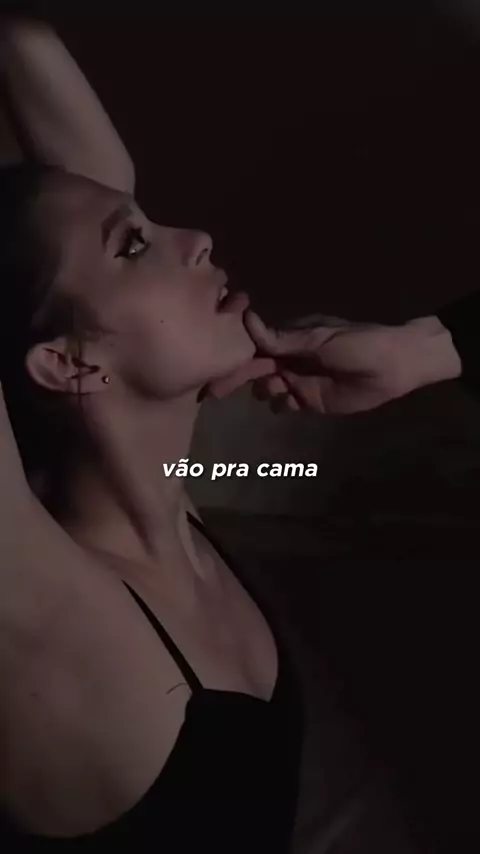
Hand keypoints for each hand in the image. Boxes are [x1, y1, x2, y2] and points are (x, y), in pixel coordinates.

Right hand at [206, 310, 460, 413]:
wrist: (394, 367)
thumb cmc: (359, 343)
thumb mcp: (319, 338)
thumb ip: (282, 338)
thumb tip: (246, 318)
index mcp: (290, 338)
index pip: (254, 346)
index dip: (233, 356)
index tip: (214, 365)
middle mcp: (290, 359)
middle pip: (254, 370)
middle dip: (237, 379)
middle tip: (216, 392)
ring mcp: (299, 381)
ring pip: (266, 389)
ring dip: (264, 390)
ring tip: (278, 388)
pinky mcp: (310, 402)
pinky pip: (285, 405)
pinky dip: (281, 404)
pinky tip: (290, 401)